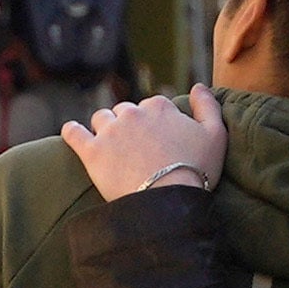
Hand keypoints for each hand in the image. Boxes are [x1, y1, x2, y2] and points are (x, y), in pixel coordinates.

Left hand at [69, 85, 225, 199]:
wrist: (169, 201)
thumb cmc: (196, 170)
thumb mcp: (216, 135)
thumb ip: (208, 106)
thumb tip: (199, 86)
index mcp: (159, 106)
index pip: (153, 106)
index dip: (156, 123)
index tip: (159, 142)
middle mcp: (132, 112)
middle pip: (125, 111)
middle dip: (129, 125)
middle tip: (136, 149)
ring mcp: (110, 131)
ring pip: (101, 119)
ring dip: (105, 128)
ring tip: (111, 148)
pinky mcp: (91, 151)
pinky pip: (74, 133)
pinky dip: (72, 132)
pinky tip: (73, 133)